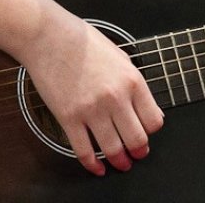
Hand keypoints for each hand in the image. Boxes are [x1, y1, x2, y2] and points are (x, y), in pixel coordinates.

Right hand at [20, 0, 165, 174]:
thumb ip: (134, 83)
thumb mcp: (120, 57)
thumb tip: (147, 108)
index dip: (151, 130)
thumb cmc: (83, 42)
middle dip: (139, 151)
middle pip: (137, 139)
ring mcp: (91, 110)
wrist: (50, 37)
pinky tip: (97, 167)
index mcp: (132, 80)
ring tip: (121, 164)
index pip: (154, 120)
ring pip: (113, 149)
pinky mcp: (69, 118)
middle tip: (138, 155)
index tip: (147, 132)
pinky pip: (84, 151)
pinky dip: (92, 164)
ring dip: (120, 161)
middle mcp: (115, 98)